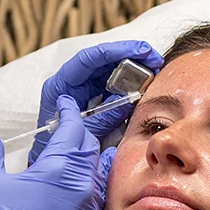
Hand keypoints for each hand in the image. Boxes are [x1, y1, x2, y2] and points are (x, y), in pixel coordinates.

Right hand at [0, 97, 115, 209]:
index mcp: (59, 165)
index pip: (73, 126)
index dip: (69, 110)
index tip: (65, 104)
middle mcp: (82, 180)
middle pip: (90, 143)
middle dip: (79, 131)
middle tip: (66, 126)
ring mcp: (91, 202)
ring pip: (100, 166)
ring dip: (90, 154)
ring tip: (77, 150)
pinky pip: (100, 189)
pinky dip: (93, 177)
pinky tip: (80, 179)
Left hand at [30, 40, 164, 165]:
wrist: (55, 159)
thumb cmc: (62, 146)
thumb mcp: (86, 132)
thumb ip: (106, 116)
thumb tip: (130, 98)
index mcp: (61, 84)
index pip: (89, 58)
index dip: (116, 51)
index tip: (140, 51)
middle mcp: (70, 81)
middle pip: (102, 59)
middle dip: (130, 56)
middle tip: (154, 59)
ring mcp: (81, 86)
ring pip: (109, 69)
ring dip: (132, 67)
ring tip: (154, 69)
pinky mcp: (91, 94)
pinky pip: (112, 82)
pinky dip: (128, 81)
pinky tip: (144, 82)